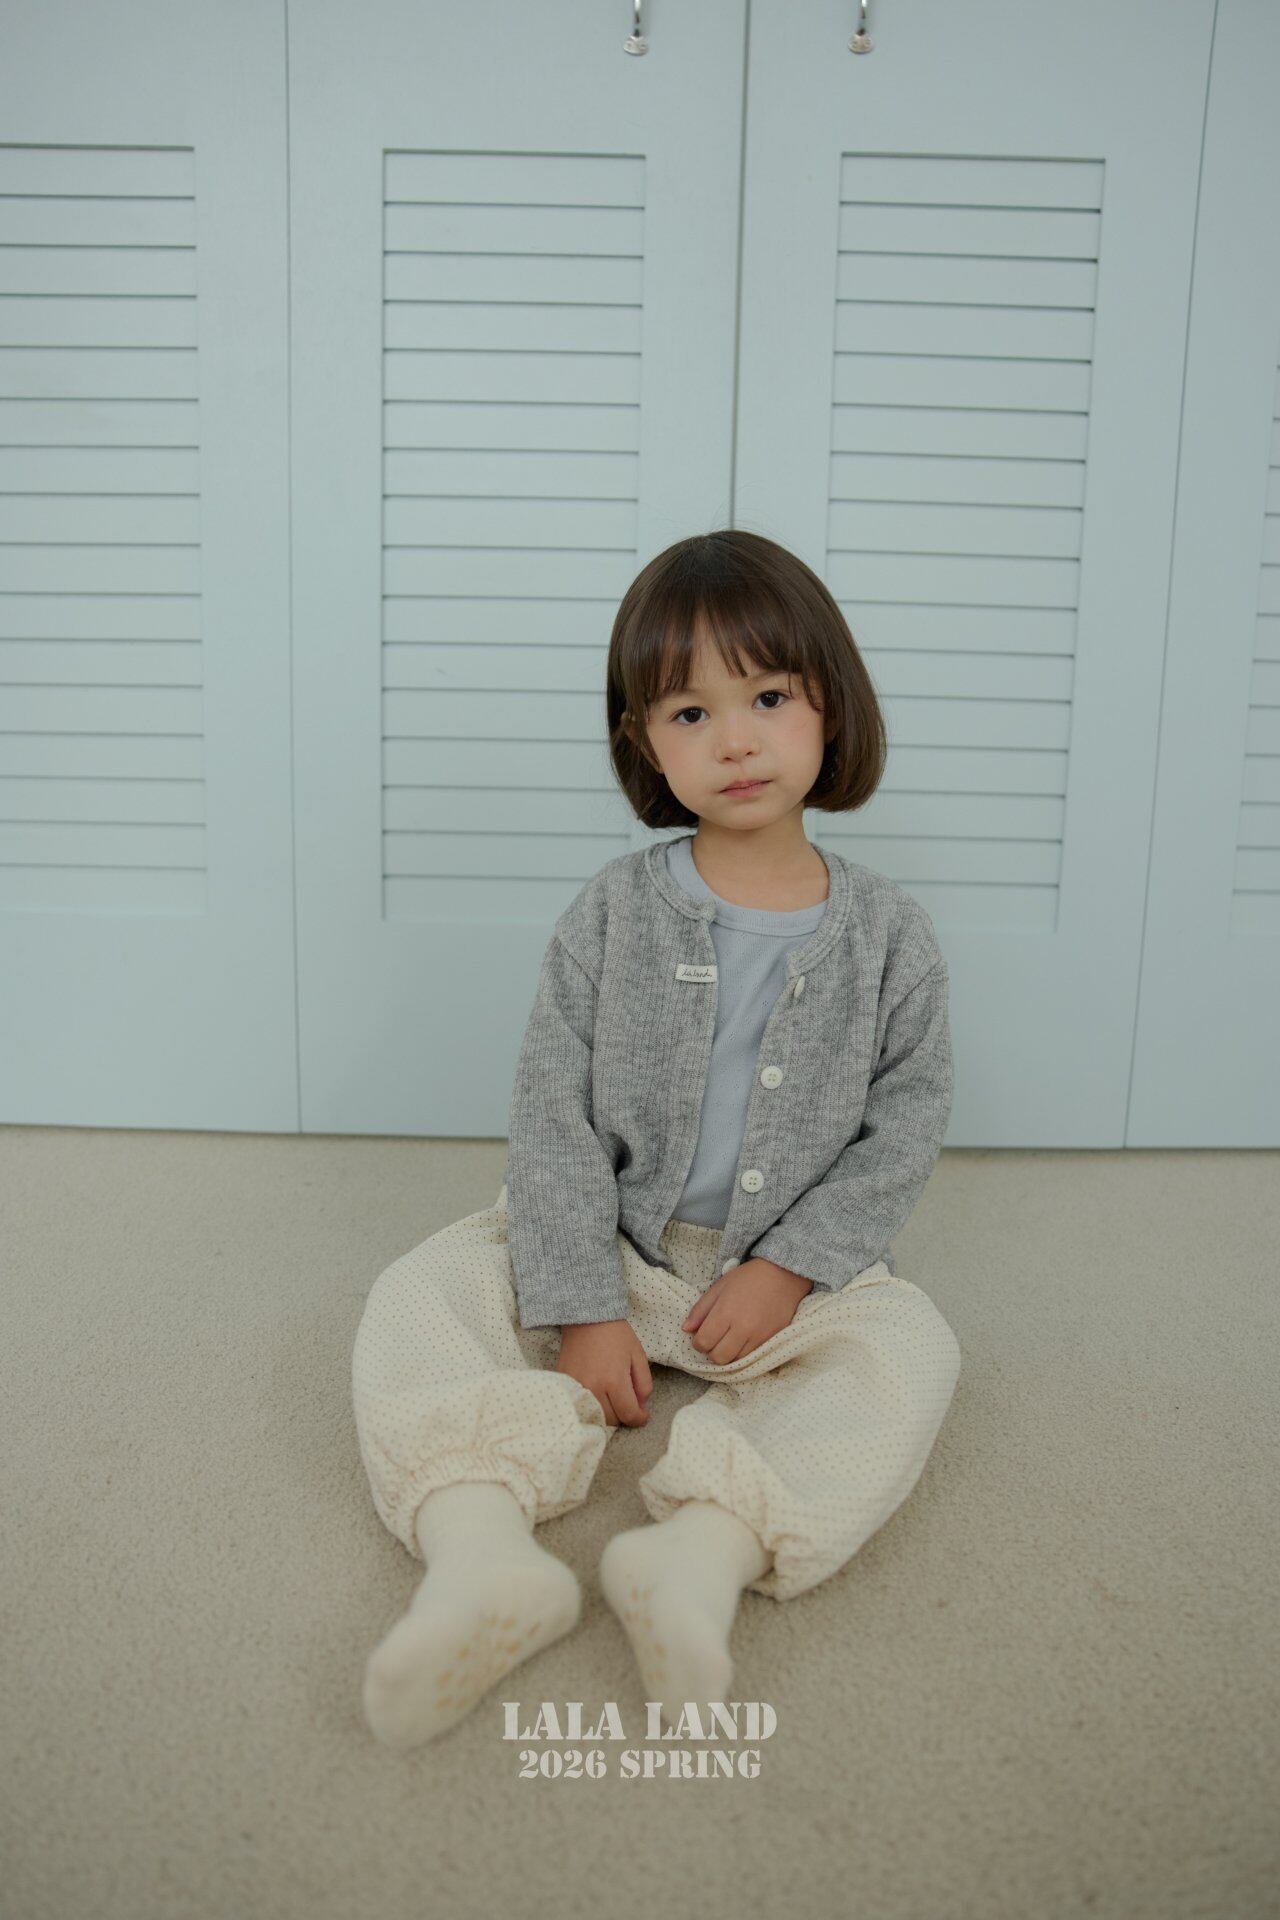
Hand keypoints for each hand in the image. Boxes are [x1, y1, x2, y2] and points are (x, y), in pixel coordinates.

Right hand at [556, 1318, 652, 1427]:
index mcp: (614, 1380)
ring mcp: (577, 1386)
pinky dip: (592, 1406)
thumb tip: (641, 1406)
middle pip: (611, 1420)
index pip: (629, 1414)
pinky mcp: (566, 1383)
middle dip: (624, 1416)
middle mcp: (593, 1387)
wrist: (587, 1317)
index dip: (640, 1418)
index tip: (643, 1415)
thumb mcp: (638, 1356)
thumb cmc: (616, 1335)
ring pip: (595, 1416)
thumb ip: (644, 1384)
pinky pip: (581, 1405)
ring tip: (614, 1401)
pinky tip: (599, 1396)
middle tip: (629, 1404)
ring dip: (608, 1414)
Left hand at [682, 1257, 813, 1363]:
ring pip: (735, 1361)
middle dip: (712, 1351)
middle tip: (715, 1339)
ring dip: (729, 1354)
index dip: (698, 1342)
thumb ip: (700, 1310)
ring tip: (730, 1339)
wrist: (783, 1275)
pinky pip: (752, 1357)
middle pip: (718, 1358)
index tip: (702, 1335)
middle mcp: (742, 1328)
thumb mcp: (719, 1287)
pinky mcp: (771, 1340)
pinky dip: (744, 1353)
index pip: (703, 1342)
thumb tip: (686, 1329)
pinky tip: (743, 1340)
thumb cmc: (748, 1278)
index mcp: (725, 1312)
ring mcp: (758, 1337)